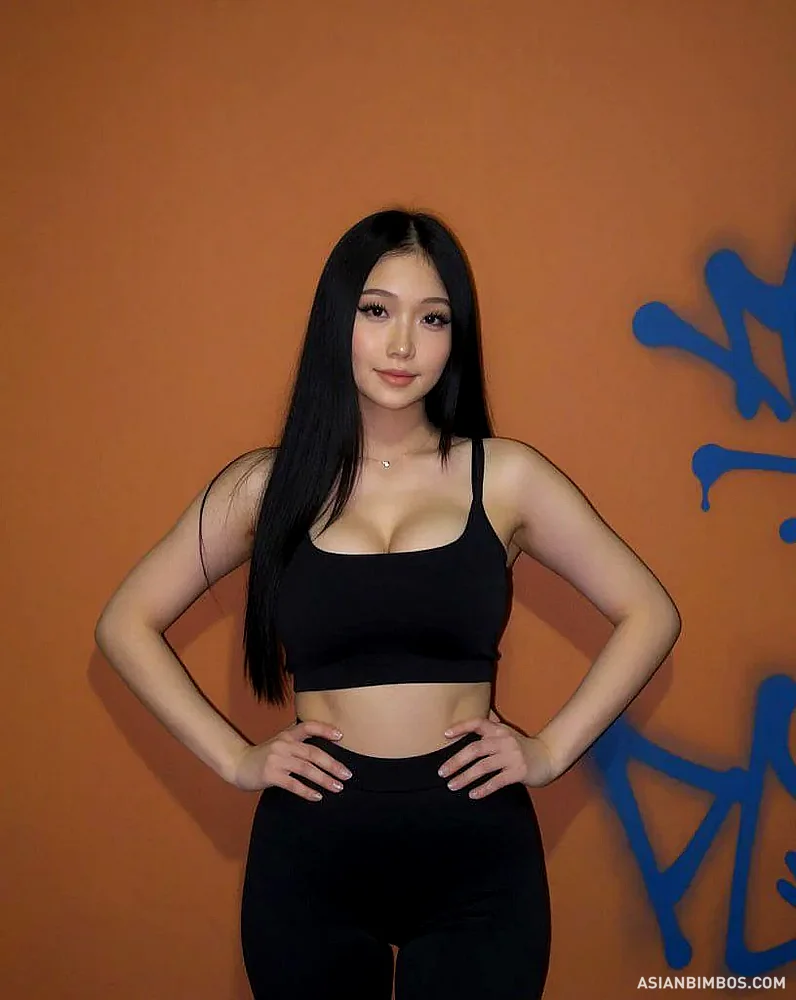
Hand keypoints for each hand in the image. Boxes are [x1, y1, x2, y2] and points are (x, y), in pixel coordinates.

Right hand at [232, 719, 353, 800]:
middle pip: (313, 753)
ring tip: (338, 787)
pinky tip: (317, 796)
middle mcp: (283, 744)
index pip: (309, 727)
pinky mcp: (270, 775)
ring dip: (324, 779)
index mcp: (288, 735)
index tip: (341, 736)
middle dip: (333, 765)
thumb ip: (298, 745)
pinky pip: (293, 784)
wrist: (238, 764)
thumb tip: (326, 754)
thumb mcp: (281, 744)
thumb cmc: (264, 756)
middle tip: (347, 775)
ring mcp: (276, 759)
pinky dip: (307, 791)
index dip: (325, 729)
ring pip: (306, 769)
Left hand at [438, 717, 558, 797]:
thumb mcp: (506, 734)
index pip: (478, 723)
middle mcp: (504, 740)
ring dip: (465, 777)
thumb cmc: (522, 747)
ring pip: (483, 767)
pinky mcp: (519, 771)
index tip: (445, 735)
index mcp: (499, 729)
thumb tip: (472, 722)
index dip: (461, 727)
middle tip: (442, 772)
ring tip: (452, 785)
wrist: (548, 757)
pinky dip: (484, 789)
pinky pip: (497, 781)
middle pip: (475, 748)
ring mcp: (512, 756)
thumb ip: (490, 729)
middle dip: (456, 761)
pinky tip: (473, 795)